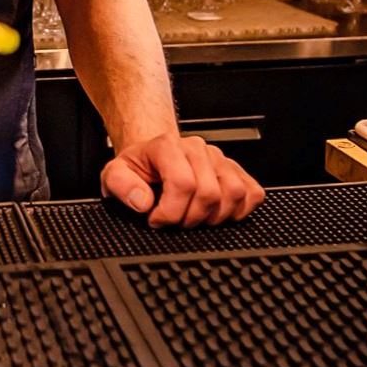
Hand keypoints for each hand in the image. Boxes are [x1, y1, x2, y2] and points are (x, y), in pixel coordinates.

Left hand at [101, 132, 265, 228]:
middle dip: (190, 218)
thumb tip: (142, 201)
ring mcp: (219, 158)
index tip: (156, 220)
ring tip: (195, 217)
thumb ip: (121, 185)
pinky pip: (252, 193)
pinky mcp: (236, 170)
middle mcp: (196, 148)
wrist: (153, 158)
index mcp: (167, 145)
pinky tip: (217, 213)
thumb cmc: (139, 169)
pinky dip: (239, 211)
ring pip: (234, 193)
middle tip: (175, 220)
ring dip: (215, 217)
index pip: (183, 183)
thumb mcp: (115, 174)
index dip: (170, 212)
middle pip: (209, 194)